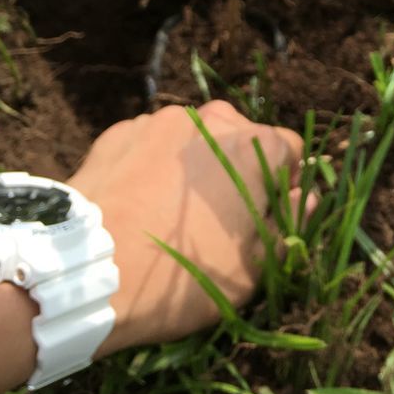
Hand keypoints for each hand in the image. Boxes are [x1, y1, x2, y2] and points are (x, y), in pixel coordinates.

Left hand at [69, 101, 306, 354]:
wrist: (87, 271)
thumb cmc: (183, 274)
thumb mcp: (251, 268)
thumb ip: (287, 225)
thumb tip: (307, 199)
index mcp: (255, 146)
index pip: (291, 150)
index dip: (284, 185)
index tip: (266, 218)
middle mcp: (213, 120)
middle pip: (241, 138)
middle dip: (238, 170)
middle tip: (219, 219)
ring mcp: (162, 121)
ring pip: (193, 140)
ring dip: (194, 166)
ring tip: (171, 213)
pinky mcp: (120, 131)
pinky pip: (150, 145)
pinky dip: (152, 166)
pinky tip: (138, 204)